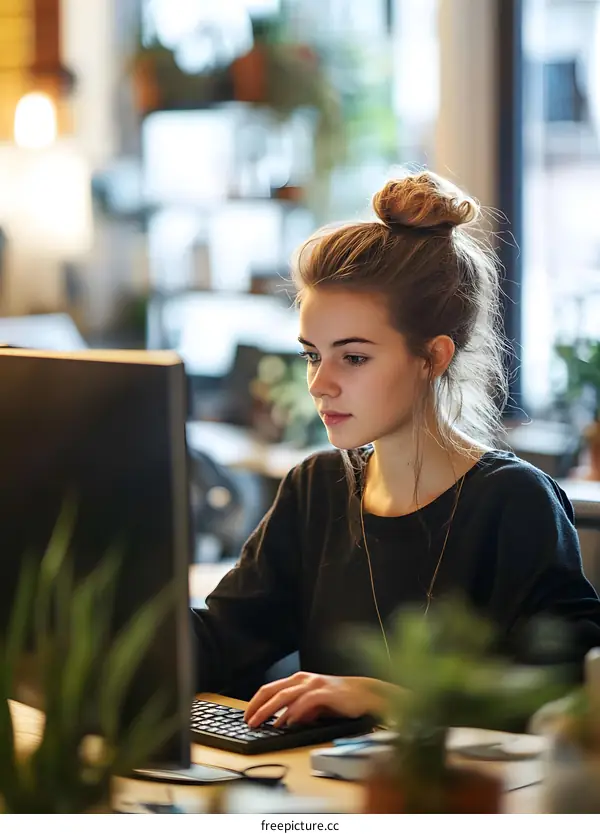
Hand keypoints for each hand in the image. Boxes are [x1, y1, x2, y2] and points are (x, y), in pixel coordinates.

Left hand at [243, 672, 391, 728]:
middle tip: (247, 721)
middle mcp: (303, 679)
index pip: (270, 689)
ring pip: (284, 696)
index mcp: (299, 680)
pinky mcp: (324, 693)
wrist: (366, 695)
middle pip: (273, 691)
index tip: (246, 715)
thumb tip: (286, 721)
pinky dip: (292, 713)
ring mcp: (314, 685)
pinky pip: (304, 703)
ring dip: (269, 711)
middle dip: (257, 707)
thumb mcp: (315, 705)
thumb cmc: (341, 700)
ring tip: (260, 723)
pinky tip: (285, 723)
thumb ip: (301, 710)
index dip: (256, 702)